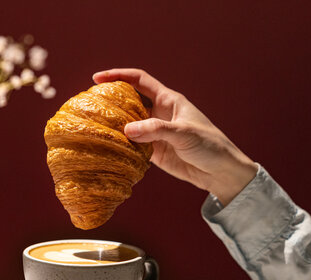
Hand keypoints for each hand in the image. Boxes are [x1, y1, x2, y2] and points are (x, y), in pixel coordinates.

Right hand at [93, 68, 257, 205]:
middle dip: (111, 100)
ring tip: (93, 127)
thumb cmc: (209, 145)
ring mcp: (154, 133)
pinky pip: (131, 145)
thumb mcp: (184, 133)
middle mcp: (158, 114)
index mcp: (168, 100)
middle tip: (90, 105)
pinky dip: (120, 146)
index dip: (119, 75)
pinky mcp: (153, 152)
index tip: (98, 78)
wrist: (220, 172)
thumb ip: (156, 130)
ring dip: (113, 126)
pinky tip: (107, 147)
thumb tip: (126, 130)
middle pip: (129, 101)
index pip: (139, 81)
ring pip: (128, 124)